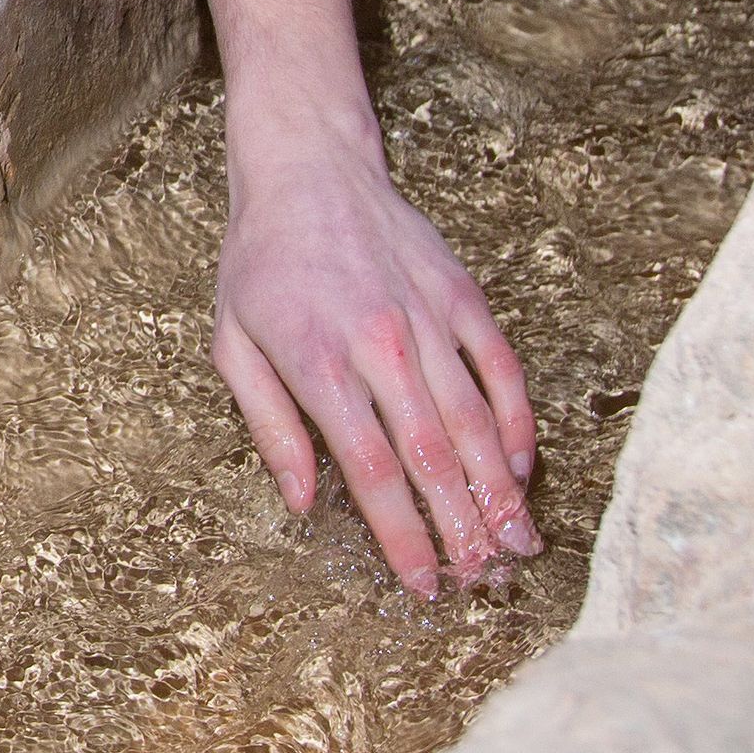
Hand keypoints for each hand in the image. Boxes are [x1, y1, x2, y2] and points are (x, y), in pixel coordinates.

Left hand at [208, 143, 539, 600]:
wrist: (308, 168)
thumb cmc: (262, 263)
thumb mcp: (233, 344)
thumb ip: (269, 427)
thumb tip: (303, 502)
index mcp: (319, 362)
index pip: (372, 471)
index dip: (402, 536)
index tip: (423, 584)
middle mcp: (382, 344)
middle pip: (433, 456)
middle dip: (462, 528)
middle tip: (484, 581)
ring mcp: (430, 318)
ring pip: (476, 420)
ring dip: (499, 490)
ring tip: (518, 544)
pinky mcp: (463, 296)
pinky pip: (502, 368)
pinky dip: (516, 422)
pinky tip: (520, 467)